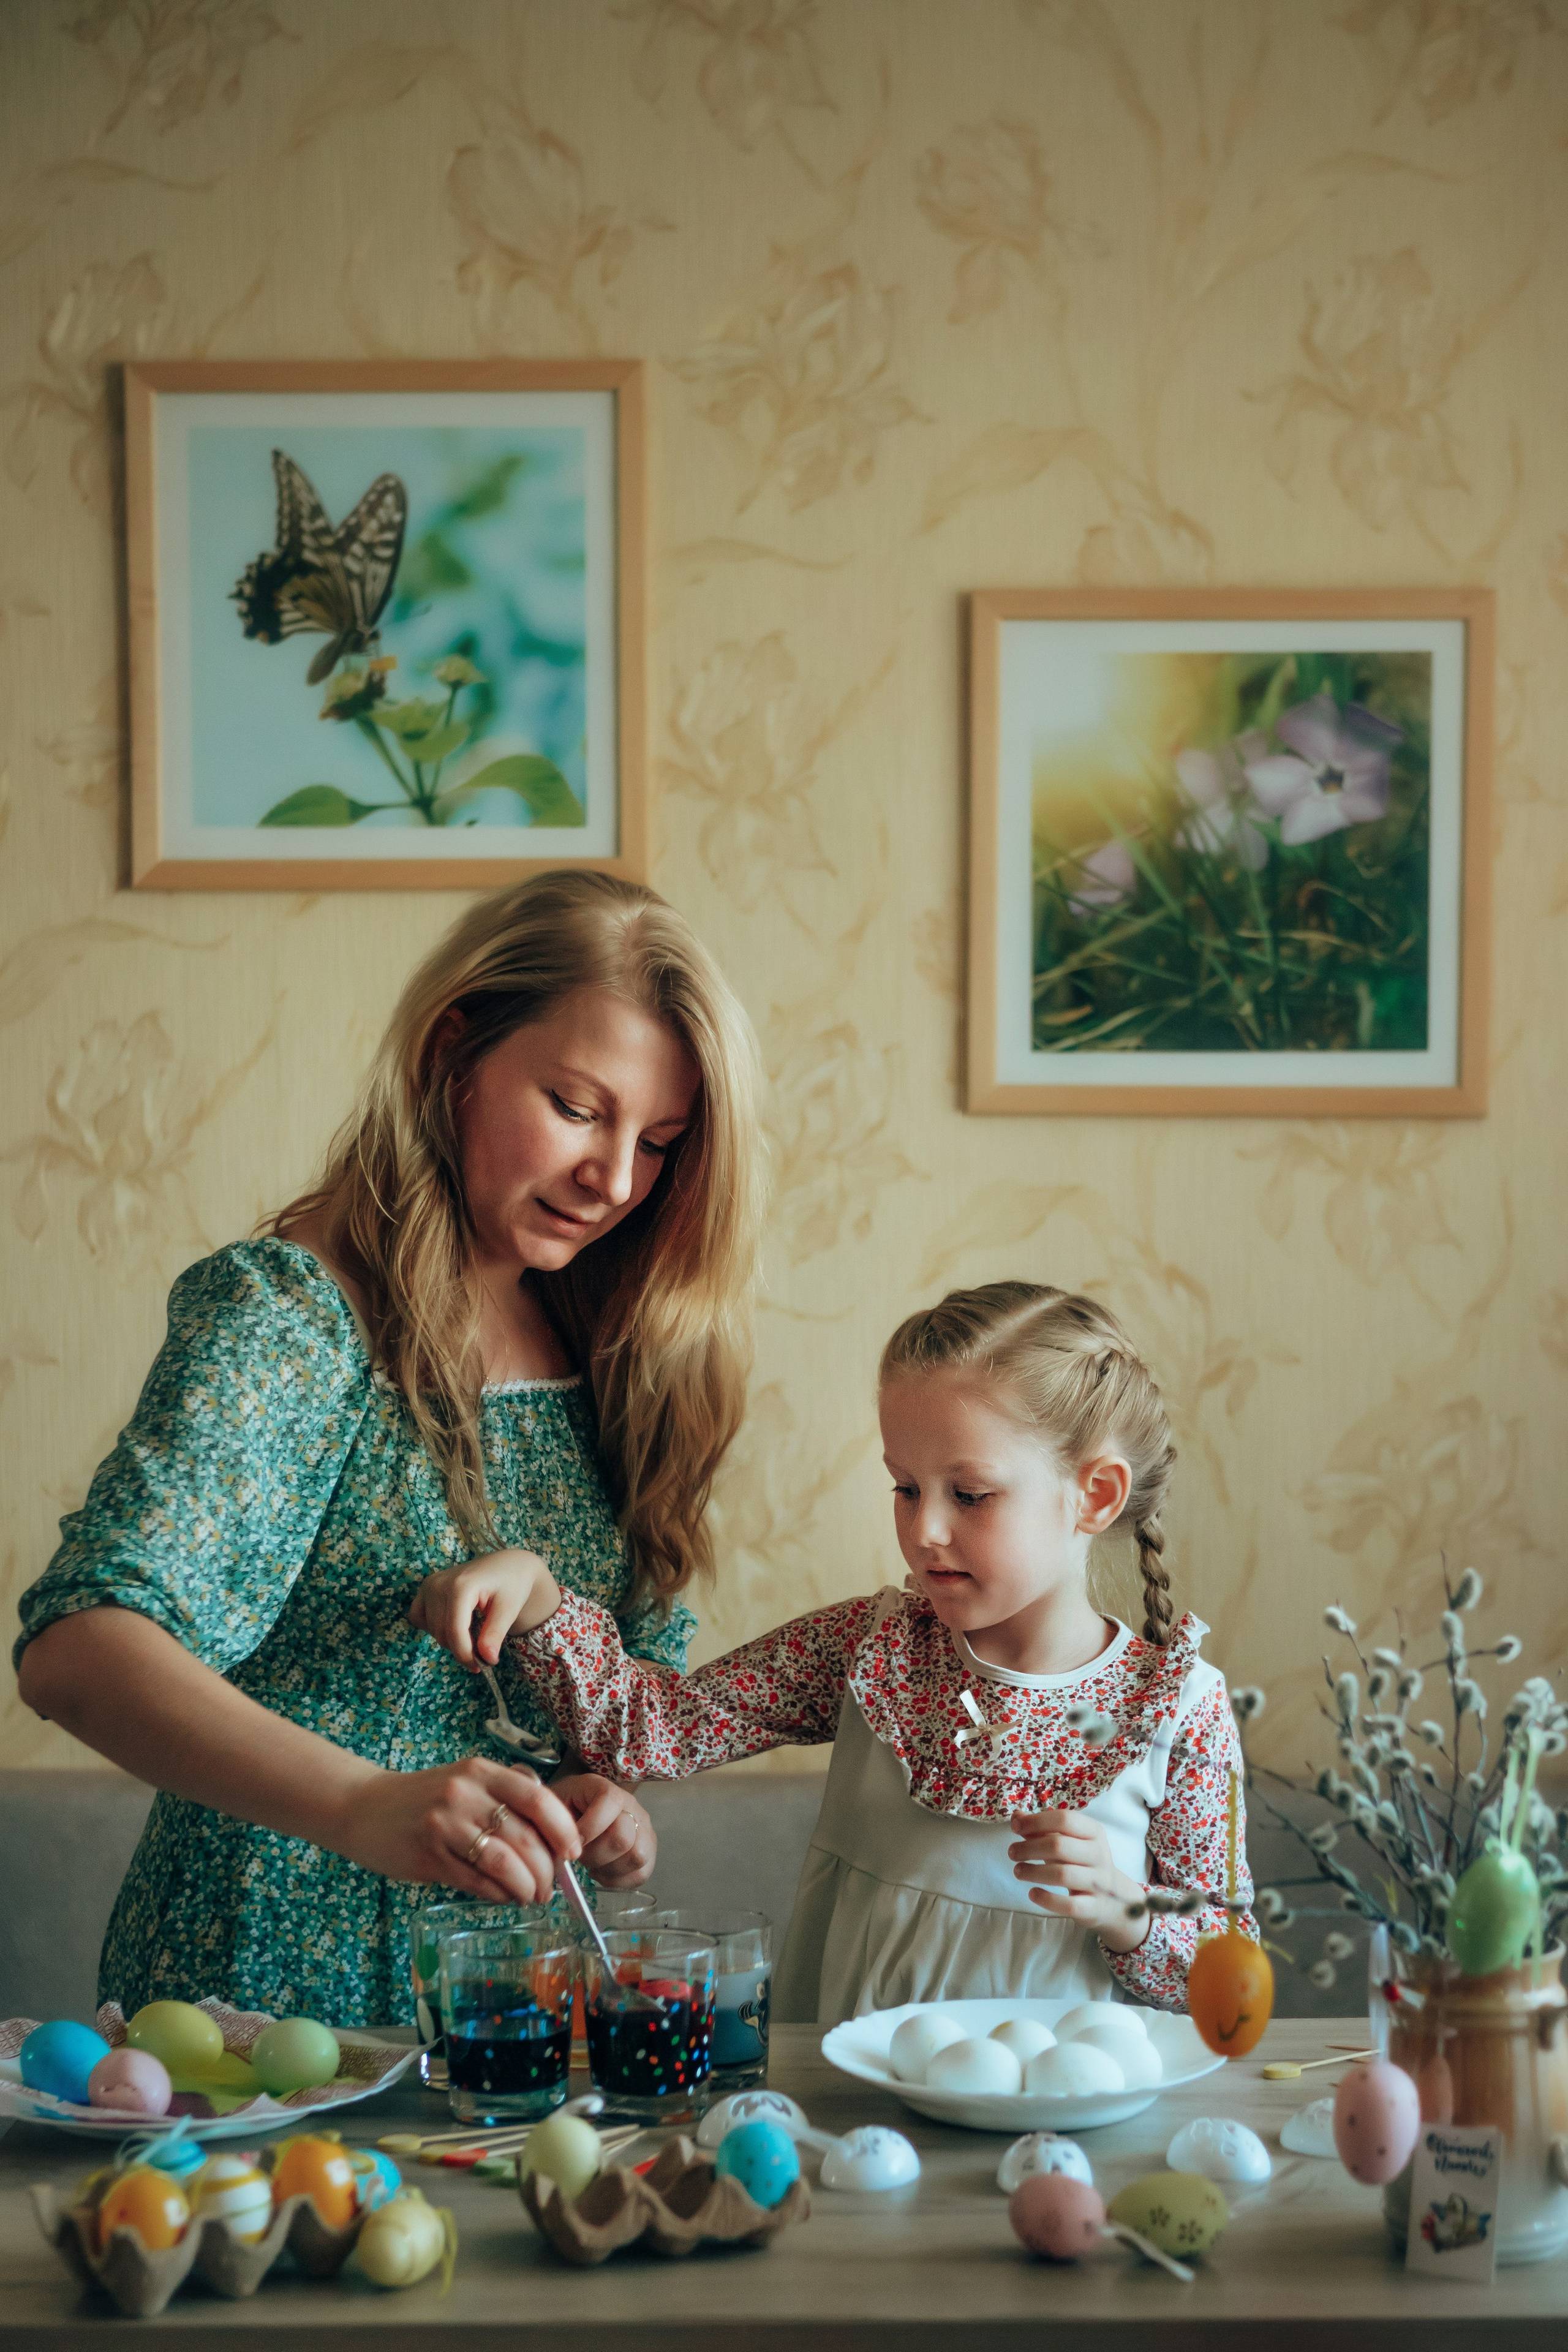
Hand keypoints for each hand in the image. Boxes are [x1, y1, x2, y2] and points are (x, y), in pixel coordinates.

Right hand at [332, 1754, 581, 1902]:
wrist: (363, 1808)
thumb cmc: (425, 1797)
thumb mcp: (466, 1780)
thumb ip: (506, 1794)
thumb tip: (554, 1829)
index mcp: (482, 1771)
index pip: (538, 1799)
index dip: (563, 1830)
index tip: (573, 1853)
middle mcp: (465, 1794)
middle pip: (525, 1837)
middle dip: (546, 1870)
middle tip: (550, 1888)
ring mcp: (445, 1825)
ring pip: (504, 1863)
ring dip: (525, 1887)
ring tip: (530, 1897)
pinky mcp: (429, 1856)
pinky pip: (477, 1882)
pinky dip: (498, 1895)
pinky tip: (504, 1897)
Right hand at [409, 1548, 561, 1667]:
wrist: (507, 1565)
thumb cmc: (511, 1584)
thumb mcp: (509, 1609)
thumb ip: (495, 1634)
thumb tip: (487, 1659)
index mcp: (461, 1586)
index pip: (454, 1631)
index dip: (465, 1655)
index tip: (480, 1666)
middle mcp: (439, 1583)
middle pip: (442, 1633)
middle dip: (461, 1649)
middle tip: (482, 1651)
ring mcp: (429, 1584)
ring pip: (432, 1630)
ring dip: (450, 1639)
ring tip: (473, 1634)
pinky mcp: (425, 1588)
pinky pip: (418, 1617)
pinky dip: (432, 1627)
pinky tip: (451, 1623)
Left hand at [551, 1773, 655, 1888]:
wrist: (574, 1808)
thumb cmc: (562, 1809)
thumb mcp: (552, 1806)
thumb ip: (555, 1822)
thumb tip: (566, 1850)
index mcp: (604, 1788)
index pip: (611, 1801)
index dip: (590, 1827)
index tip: (572, 1843)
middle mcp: (631, 1805)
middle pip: (623, 1837)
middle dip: (595, 1856)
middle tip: (579, 1857)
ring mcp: (643, 1827)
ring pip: (637, 1856)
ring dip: (609, 1869)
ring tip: (592, 1864)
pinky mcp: (648, 1849)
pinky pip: (642, 1873)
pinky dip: (618, 1881)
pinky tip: (602, 1872)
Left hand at [1008, 1807, 1150, 1953]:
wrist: (1112, 1900)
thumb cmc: (1082, 1864)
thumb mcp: (1067, 1842)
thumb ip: (1041, 1829)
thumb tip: (1016, 1817)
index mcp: (1094, 1832)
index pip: (1065, 1819)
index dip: (1037, 1821)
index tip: (1015, 1828)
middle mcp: (1099, 1855)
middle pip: (1060, 1846)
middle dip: (1030, 1848)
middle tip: (1012, 1853)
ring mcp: (1099, 1883)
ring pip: (1063, 1875)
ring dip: (1033, 1872)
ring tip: (1018, 1871)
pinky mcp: (1093, 1907)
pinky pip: (1069, 1905)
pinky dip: (1047, 1899)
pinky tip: (1032, 1893)